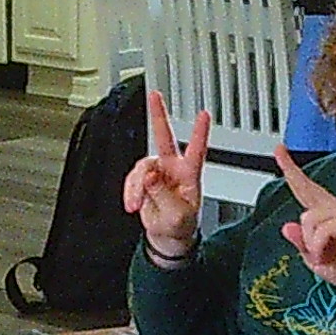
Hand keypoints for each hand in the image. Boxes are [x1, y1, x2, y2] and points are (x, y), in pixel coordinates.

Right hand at [123, 87, 209, 261]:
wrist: (168, 238)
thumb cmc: (180, 227)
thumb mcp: (176, 215)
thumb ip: (162, 194)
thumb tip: (149, 176)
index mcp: (189, 175)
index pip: (197, 149)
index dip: (200, 132)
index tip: (204, 114)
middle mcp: (173, 169)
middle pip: (164, 137)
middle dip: (159, 115)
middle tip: (155, 96)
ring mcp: (157, 173)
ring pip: (141, 168)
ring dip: (136, 187)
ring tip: (137, 204)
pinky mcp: (144, 181)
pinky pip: (132, 180)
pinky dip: (130, 192)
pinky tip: (133, 204)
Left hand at [275, 149, 335, 295]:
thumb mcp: (315, 259)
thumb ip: (301, 243)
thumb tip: (286, 227)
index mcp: (328, 215)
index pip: (307, 190)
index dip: (292, 171)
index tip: (280, 152)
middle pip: (307, 188)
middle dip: (291, 170)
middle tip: (279, 152)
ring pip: (308, 218)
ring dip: (310, 243)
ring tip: (322, 255)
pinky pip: (321, 229)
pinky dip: (317, 246)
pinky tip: (326, 254)